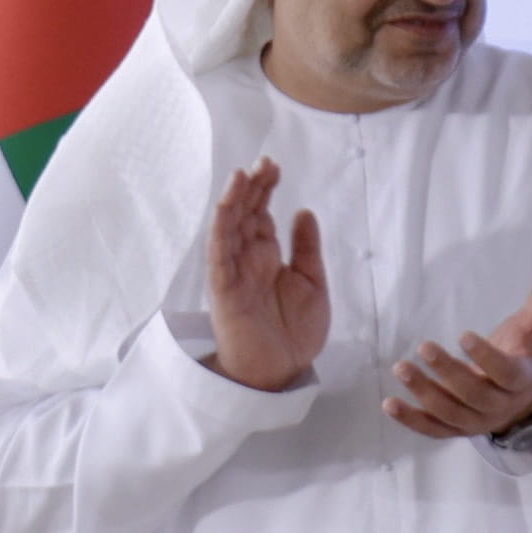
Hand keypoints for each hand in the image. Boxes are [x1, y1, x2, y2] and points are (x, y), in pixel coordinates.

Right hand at [201, 161, 329, 392]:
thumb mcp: (312, 282)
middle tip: (264, 162)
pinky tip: (225, 210)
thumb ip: (306, 248)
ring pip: (228, 229)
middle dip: (252, 188)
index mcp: (268, 257)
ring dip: (233, 202)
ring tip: (242, 175)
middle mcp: (247, 259)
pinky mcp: (224, 289)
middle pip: (245, 215)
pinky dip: (221, 231)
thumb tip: (304, 211)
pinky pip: (218, 256)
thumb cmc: (295, 330)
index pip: (262, 214)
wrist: (283, 370)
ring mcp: (233, 272)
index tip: (274, 167)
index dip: (265, 190)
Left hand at [381, 263, 531, 440]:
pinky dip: (411, 420)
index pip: (505, 373)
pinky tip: (389, 403)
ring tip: (401, 368)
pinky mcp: (456, 429)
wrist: (521, 395)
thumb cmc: (523, 353)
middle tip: (423, 347)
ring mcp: (477, 421)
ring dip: (424, 393)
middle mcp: (500, 405)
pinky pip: (433, 429)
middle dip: (448, 372)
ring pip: (450, 413)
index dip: (485, 357)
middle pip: (474, 395)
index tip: (462, 334)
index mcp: (522, 379)